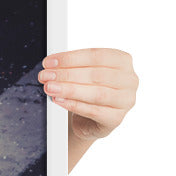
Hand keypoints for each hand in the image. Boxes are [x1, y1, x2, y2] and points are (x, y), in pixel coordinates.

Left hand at [38, 48, 137, 166]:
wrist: (90, 120)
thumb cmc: (88, 92)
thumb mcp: (82, 75)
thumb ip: (71, 68)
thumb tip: (51, 66)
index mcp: (122, 61)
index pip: (97, 55)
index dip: (71, 58)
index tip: (49, 62)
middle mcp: (129, 80)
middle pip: (96, 75)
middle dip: (67, 74)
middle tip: (46, 76)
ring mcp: (125, 101)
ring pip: (97, 93)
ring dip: (69, 90)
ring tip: (50, 88)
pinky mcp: (116, 118)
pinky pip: (93, 111)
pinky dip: (74, 105)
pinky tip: (59, 101)